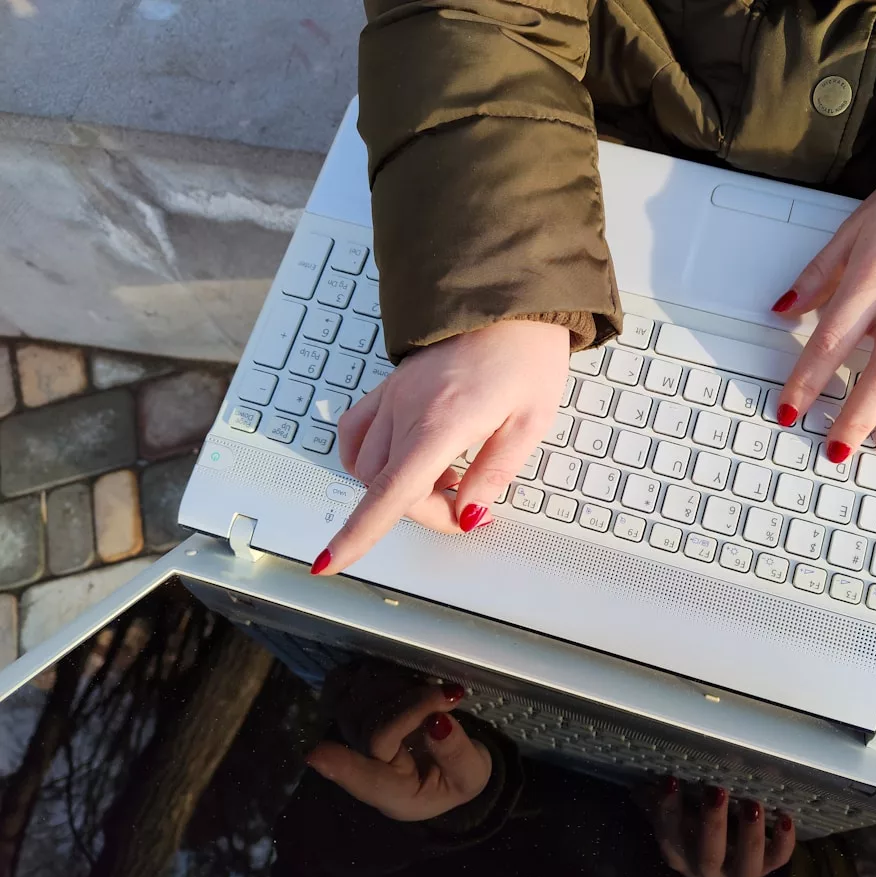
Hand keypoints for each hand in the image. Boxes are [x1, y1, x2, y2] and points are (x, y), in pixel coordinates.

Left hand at [305, 683, 492, 821]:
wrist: (446, 766)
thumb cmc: (455, 776)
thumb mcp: (471, 776)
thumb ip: (457, 755)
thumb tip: (438, 722)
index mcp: (394, 793)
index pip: (366, 779)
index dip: (343, 766)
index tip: (317, 755)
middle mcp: (364, 765)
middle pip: (372, 726)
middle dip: (416, 703)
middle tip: (452, 697)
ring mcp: (350, 735)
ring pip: (358, 700)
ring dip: (400, 686)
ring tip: (431, 693)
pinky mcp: (347, 709)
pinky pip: (344, 684)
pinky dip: (369, 673)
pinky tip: (399, 679)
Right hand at [315, 320, 569, 573]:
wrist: (508, 298)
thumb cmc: (526, 353)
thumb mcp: (530, 420)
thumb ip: (495, 472)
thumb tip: (468, 514)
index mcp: (443, 421)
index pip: (391, 492)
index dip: (358, 533)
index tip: (328, 562)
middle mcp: (407, 409)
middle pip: (387, 487)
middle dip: (422, 511)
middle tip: (467, 507)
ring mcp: (393, 395)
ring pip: (369, 465)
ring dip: (400, 487)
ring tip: (446, 476)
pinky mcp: (389, 385)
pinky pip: (357, 431)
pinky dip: (369, 458)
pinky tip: (402, 459)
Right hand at [652, 780, 794, 876]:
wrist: (724, 864)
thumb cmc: (694, 832)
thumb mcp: (676, 819)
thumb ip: (659, 801)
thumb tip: (641, 779)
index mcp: (681, 855)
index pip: (670, 837)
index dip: (668, 810)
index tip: (670, 779)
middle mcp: (708, 871)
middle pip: (709, 855)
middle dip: (713, 823)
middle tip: (716, 790)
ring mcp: (739, 874)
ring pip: (746, 865)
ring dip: (750, 835)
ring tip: (752, 805)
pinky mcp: (766, 869)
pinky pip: (778, 861)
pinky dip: (784, 842)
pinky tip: (785, 818)